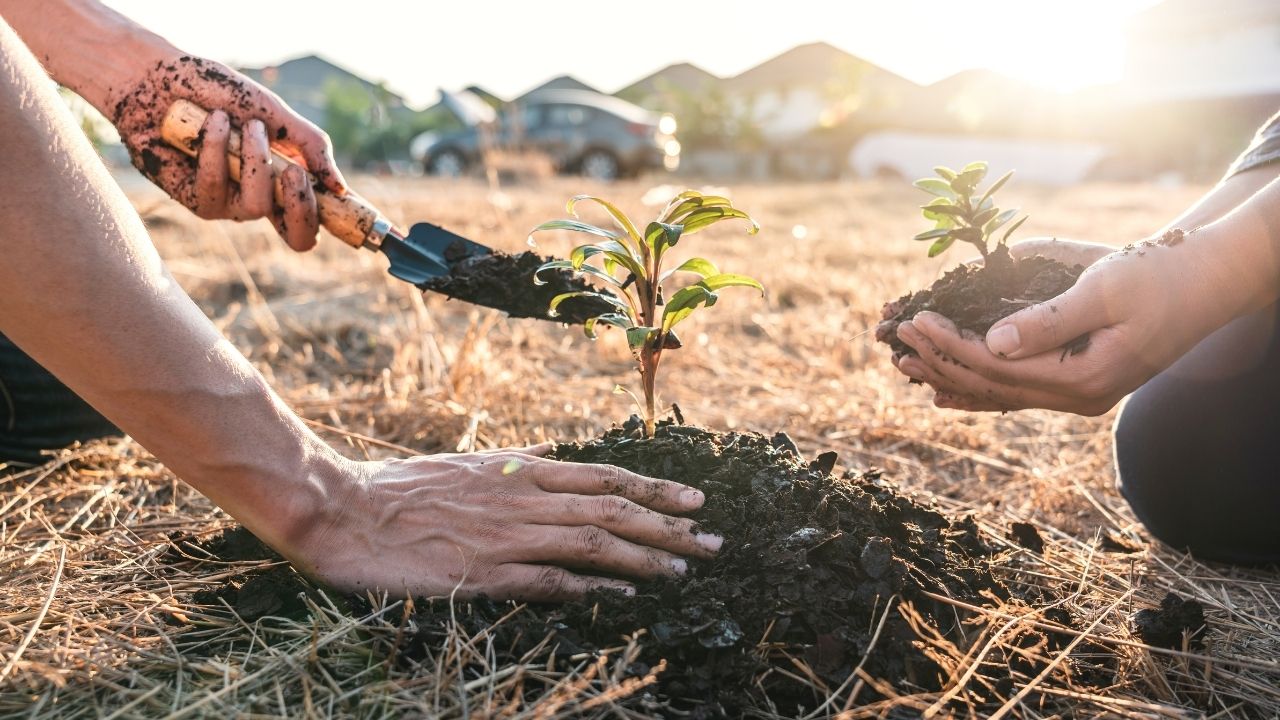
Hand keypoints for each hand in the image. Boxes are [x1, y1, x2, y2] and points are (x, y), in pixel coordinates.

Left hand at [109, 55, 346, 250]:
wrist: (162, 78)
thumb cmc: (220, 93)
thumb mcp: (275, 114)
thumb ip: (310, 146)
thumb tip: (340, 187)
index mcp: (286, 181)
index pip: (318, 218)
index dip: (336, 219)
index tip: (340, 197)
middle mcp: (261, 199)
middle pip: (298, 237)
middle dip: (302, 206)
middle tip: (294, 172)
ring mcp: (229, 203)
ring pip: (259, 207)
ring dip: (256, 160)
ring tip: (246, 125)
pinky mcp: (195, 200)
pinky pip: (216, 190)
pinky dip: (217, 151)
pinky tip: (214, 123)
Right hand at [287, 444, 722, 600]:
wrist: (348, 511)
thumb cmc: (405, 487)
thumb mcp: (470, 463)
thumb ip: (517, 464)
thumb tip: (553, 456)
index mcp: (521, 470)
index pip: (605, 477)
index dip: (656, 488)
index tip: (696, 498)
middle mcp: (525, 499)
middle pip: (614, 510)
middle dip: (670, 525)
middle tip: (714, 541)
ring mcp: (509, 537)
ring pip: (595, 543)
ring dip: (646, 556)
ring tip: (685, 568)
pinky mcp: (488, 574)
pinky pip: (553, 581)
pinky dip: (593, 587)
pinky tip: (624, 595)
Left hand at [892, 234, 1239, 414]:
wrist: (1207, 282)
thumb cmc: (1159, 275)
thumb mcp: (1105, 288)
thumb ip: (1050, 320)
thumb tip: (993, 342)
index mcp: (1082, 377)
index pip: (996, 366)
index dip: (950, 343)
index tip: (916, 319)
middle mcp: (1078, 397)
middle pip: (990, 385)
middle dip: (939, 361)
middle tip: (897, 339)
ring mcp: (1079, 396)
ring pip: (999, 395)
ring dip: (950, 378)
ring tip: (905, 366)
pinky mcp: (1078, 384)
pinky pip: (1016, 393)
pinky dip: (977, 391)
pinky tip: (944, 394)